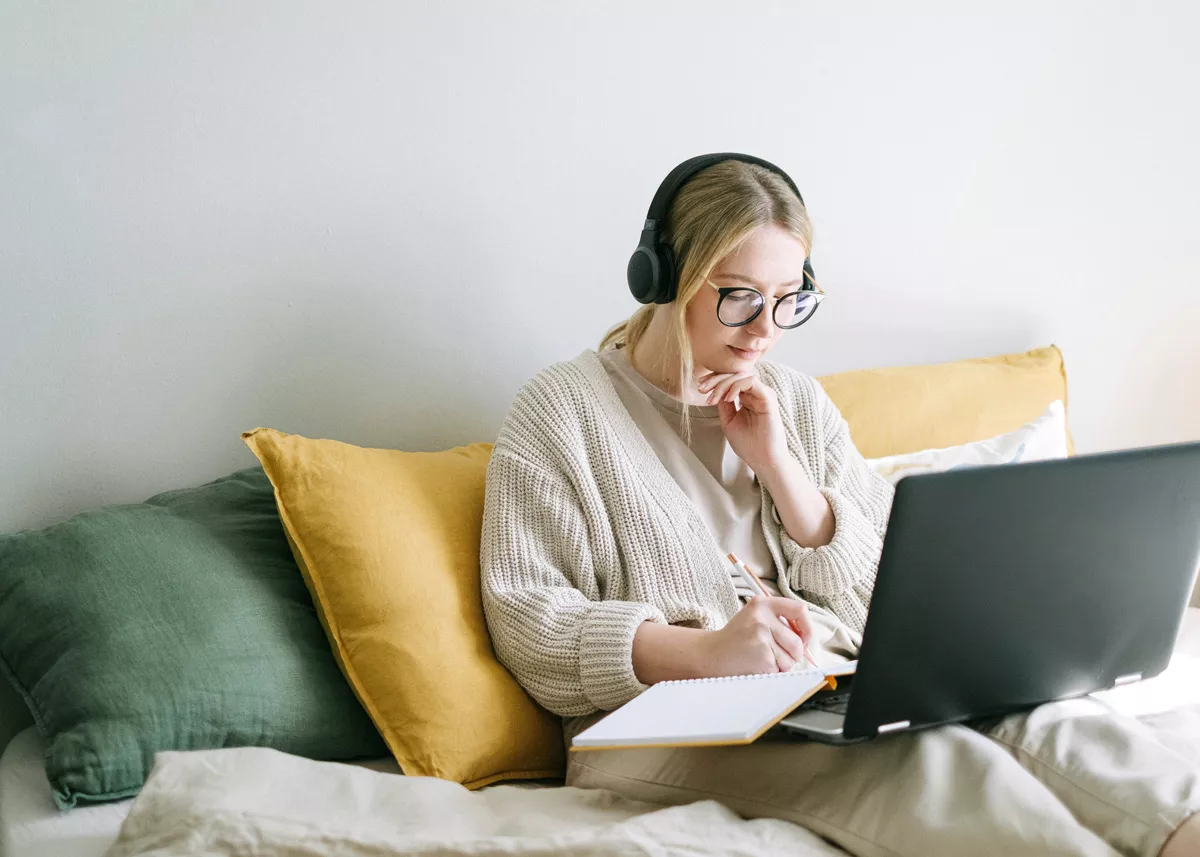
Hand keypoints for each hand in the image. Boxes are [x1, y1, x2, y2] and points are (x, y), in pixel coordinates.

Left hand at [695, 367, 789, 474]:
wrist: (762, 460)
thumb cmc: (748, 444)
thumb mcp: (728, 421)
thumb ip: (723, 404)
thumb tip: (714, 389)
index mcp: (748, 398)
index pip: (731, 380)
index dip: (714, 380)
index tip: (700, 387)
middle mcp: (756, 394)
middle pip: (735, 374)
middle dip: (715, 379)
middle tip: (702, 389)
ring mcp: (763, 394)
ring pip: (742, 375)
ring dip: (723, 383)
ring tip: (713, 398)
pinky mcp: (768, 398)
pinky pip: (751, 382)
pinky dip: (736, 386)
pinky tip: (728, 398)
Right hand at [695, 597, 814, 676]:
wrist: (712, 654)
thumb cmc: (736, 638)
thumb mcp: (755, 617)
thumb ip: (780, 621)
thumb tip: (807, 639)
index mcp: (762, 604)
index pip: (799, 609)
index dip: (807, 627)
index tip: (803, 638)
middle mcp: (762, 618)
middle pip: (797, 642)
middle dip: (793, 654)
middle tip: (774, 654)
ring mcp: (761, 638)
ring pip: (791, 659)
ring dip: (782, 665)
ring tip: (762, 658)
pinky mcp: (762, 657)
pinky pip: (781, 670)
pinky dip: (773, 672)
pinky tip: (757, 665)